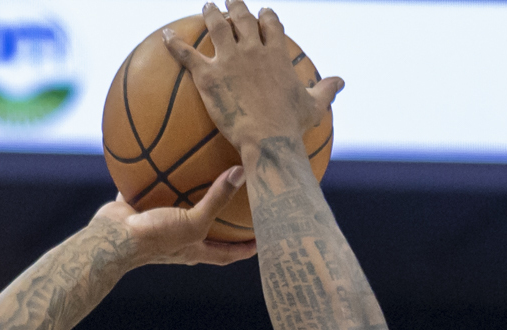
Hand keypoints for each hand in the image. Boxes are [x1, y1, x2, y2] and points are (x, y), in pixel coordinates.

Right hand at [91, 173, 256, 268]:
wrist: (111, 239)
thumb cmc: (155, 238)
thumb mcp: (194, 221)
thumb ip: (218, 199)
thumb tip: (243, 172)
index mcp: (193, 250)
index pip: (227, 254)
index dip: (246, 249)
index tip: (263, 241)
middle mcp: (178, 240)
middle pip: (206, 233)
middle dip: (222, 225)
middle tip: (240, 209)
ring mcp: (157, 226)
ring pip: (179, 209)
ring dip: (189, 196)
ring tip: (203, 176)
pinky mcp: (138, 211)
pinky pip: (150, 191)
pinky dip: (156, 177)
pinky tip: (164, 157)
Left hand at [164, 4, 341, 154]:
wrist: (268, 139)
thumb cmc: (291, 126)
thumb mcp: (314, 105)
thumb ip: (325, 89)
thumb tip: (341, 81)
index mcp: (276, 53)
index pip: (270, 25)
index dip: (266, 17)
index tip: (262, 13)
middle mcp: (252, 49)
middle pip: (242, 18)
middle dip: (236, 7)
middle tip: (230, 1)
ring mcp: (229, 60)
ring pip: (216, 27)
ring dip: (211, 13)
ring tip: (207, 6)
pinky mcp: (208, 76)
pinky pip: (186, 54)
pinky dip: (173, 43)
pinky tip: (164, 35)